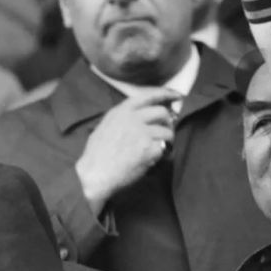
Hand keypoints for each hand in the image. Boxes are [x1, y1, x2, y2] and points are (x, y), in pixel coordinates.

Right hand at [75, 90, 177, 216]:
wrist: (94, 175)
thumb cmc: (96, 155)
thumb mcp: (105, 126)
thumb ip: (123, 118)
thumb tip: (142, 116)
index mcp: (121, 112)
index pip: (148, 96)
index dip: (165, 94)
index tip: (176, 96)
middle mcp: (133, 119)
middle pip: (162, 112)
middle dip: (168, 122)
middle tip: (165, 130)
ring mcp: (142, 133)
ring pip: (167, 132)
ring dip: (166, 141)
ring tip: (156, 149)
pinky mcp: (149, 148)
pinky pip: (163, 148)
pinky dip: (160, 155)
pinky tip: (150, 160)